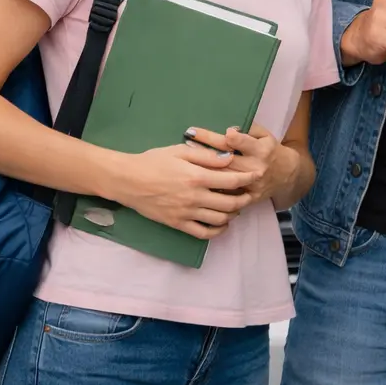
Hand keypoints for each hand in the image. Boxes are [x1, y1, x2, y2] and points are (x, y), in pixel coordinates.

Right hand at [107, 142, 263, 239]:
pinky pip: (203, 233)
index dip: (248, 178)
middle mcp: (195, 197)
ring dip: (233, 214)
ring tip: (236, 207)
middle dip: (245, 198)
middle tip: (250, 193)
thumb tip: (229, 157)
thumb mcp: (180, 151)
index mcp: (197, 177)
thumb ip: (206, 156)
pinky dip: (217, 231)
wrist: (128, 180)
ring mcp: (187, 213)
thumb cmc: (153, 161)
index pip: (232, 180)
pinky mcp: (178, 224)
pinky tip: (222, 224)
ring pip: (220, 219)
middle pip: (230, 203)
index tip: (257, 175)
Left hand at [185, 125, 298, 208]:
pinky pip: (226, 197)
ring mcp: (251, 186)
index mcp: (261, 150)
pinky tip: (195, 185)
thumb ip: (249, 129)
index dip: (223, 137)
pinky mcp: (247, 200)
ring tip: (184, 162)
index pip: (240, 142)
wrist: (285, 175)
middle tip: (187, 141)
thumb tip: (228, 130)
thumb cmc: (270, 150)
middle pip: (227, 160)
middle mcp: (256, 168)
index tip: (203, 131)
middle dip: (205, 150)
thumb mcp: (265, 135)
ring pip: (223, 180)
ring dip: (204, 170)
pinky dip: (212, 191)